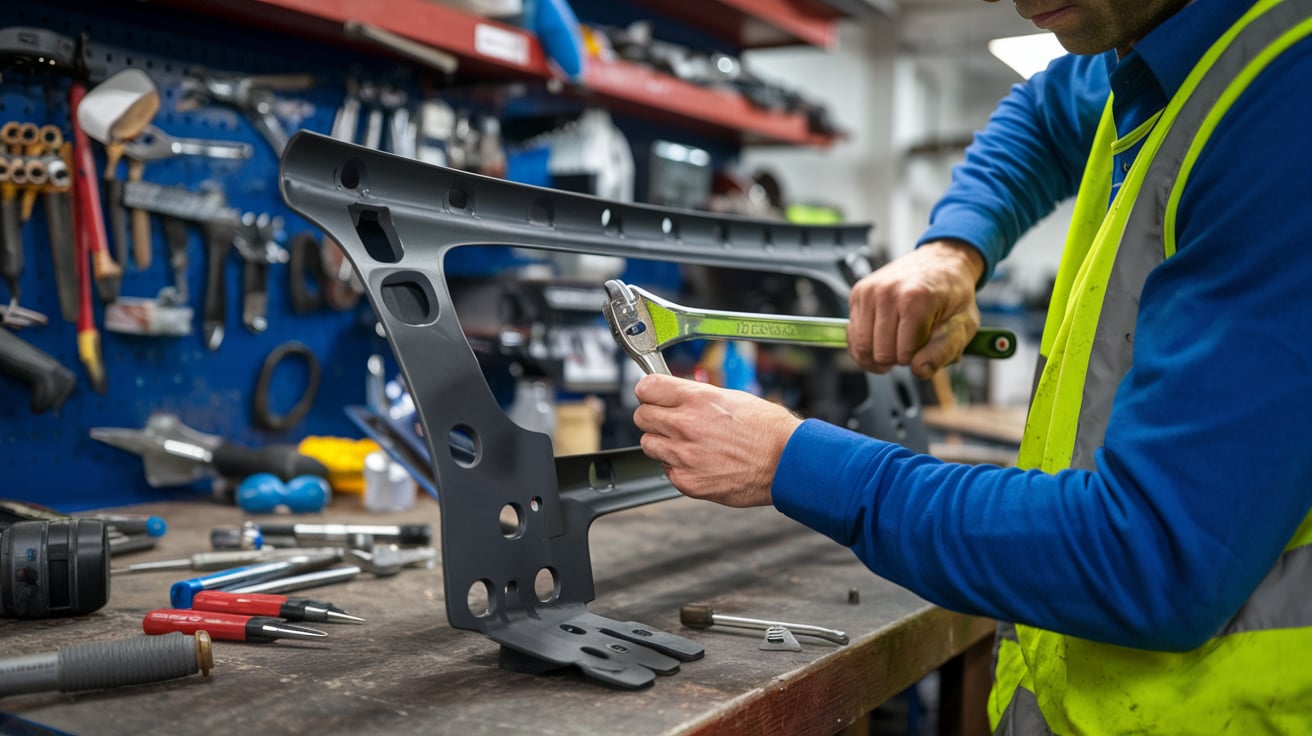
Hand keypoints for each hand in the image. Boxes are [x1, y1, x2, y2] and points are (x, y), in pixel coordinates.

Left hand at [633, 375, 802, 507]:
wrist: (786, 462)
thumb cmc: (766, 429)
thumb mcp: (731, 397)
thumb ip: (695, 397)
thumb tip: (673, 397)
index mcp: (697, 399)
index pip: (647, 388)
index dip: (649, 391)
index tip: (652, 395)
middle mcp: (686, 425)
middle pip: (641, 416)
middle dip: (653, 416)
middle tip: (669, 420)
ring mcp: (684, 456)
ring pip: (648, 443)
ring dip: (662, 442)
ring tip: (687, 443)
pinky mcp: (687, 481)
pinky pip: (666, 469)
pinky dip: (676, 466)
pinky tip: (698, 461)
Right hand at [847, 239, 984, 378]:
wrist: (941, 262)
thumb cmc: (953, 294)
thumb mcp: (964, 325)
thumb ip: (944, 351)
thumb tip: (919, 370)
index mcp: (917, 298)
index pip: (905, 355)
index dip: (920, 356)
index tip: (929, 340)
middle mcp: (888, 291)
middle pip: (882, 354)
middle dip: (899, 356)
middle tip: (914, 340)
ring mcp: (869, 291)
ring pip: (863, 348)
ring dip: (881, 352)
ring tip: (898, 341)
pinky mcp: (858, 293)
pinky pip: (853, 336)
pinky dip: (866, 344)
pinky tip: (881, 339)